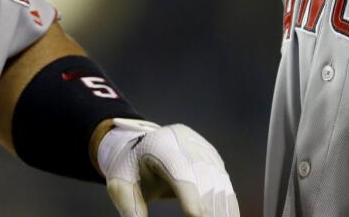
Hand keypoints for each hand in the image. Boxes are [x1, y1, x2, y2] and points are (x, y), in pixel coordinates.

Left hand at [98, 119, 239, 216]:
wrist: (139, 147)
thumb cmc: (129, 169)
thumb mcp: (121, 187)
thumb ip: (131, 209)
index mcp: (157, 144)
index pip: (178, 168)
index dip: (191, 195)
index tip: (196, 216)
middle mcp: (183, 140)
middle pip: (202, 175)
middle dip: (208, 206)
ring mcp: (201, 147)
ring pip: (218, 178)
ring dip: (221, 206)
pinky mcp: (212, 157)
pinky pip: (224, 181)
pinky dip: (227, 201)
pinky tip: (227, 215)